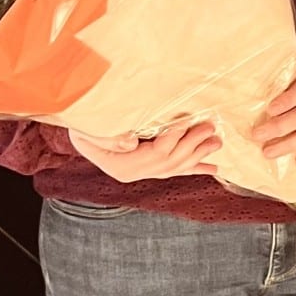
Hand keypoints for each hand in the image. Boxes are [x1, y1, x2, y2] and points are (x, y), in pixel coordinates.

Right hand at [68, 119, 219, 182]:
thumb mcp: (86, 131)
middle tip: (211, 129)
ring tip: (217, 142)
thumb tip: (131, 142)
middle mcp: (135, 173)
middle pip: (170, 161)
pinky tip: (212, 167)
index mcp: (122, 166)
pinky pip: (176, 170)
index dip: (172, 138)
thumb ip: (107, 138)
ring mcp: (143, 173)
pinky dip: (196, 167)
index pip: (154, 154)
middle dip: (192, 145)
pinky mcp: (150, 168)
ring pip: (177, 166)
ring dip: (199, 154)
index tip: (186, 123)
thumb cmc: (82, 127)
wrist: (79, 131)